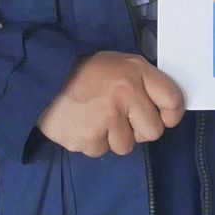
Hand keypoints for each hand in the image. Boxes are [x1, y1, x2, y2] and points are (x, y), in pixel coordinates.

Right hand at [37, 52, 186, 157]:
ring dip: (113, 137)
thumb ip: (144, 82)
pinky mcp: (88, 138)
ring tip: (96, 118)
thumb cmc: (85, 73)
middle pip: (153, 131)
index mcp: (136, 72)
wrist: (41, 78)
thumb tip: (166, 109)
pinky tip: (82, 124)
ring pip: (126, 146)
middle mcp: (125, 94)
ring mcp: (107, 118)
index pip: (173, 100)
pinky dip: (93, 142)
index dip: (171, 114)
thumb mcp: (120, 64)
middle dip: (139, 129)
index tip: (164, 118)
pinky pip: (101, 150)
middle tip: (120, 117)